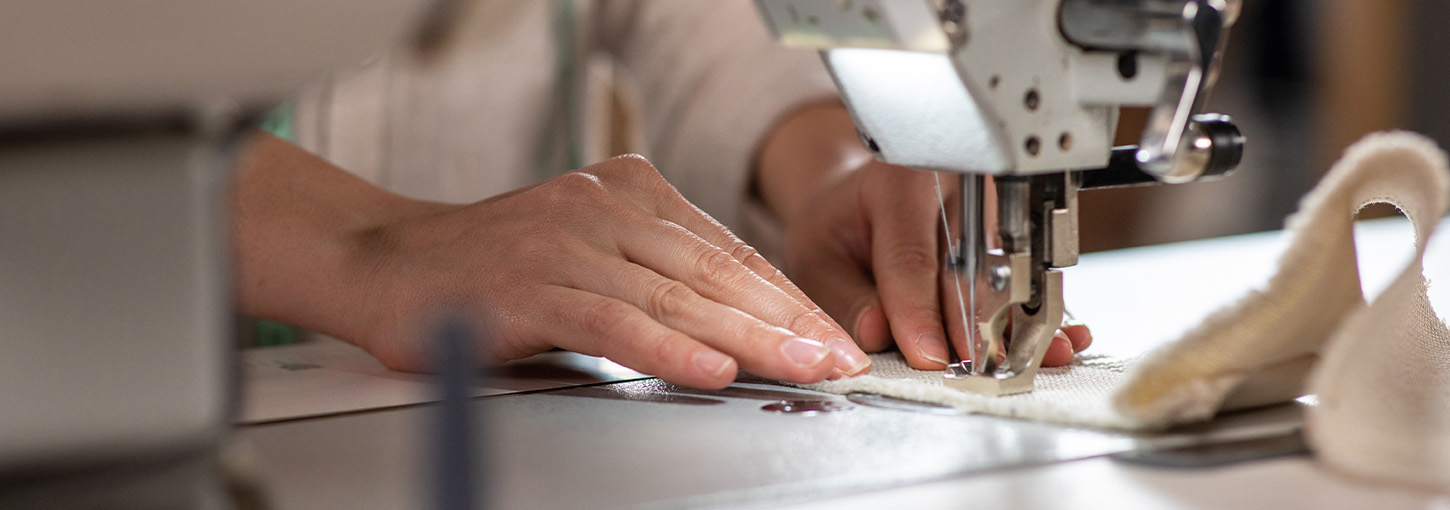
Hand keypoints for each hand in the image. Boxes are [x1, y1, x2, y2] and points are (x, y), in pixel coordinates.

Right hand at [234, 135, 868, 389]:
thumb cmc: (490, 272)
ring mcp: (567, 240)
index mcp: (628, 194)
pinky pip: (611, 320)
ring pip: (675, 294)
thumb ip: (654, 284)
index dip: (785, 299)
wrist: (384, 263)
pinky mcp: (529, 284)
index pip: (726, 251)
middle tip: (838, 357)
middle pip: (713, 272)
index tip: (830, 337)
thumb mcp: (588, 262)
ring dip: (747, 336)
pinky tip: (710, 368)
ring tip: (801, 367)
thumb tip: (737, 333)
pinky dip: (666, 347)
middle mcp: (604, 206)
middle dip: (785, 320)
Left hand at [755, 103, 1089, 369]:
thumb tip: (878, 333)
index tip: (928, 354)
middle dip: (970, 325)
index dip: (919, 310)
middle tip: (973, 371)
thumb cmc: (839, 227)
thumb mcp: (817, 256)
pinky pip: (1026, 278)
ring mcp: (992, 207)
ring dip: (1013, 325)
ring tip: (1020, 364)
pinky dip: (1038, 316)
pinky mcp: (1012, 231)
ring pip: (1005, 273)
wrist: (862, 199)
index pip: (910, 255)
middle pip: (968, 265)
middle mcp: (954, 187)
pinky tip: (1059, 338)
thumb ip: (844, 297)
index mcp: (898, 181)